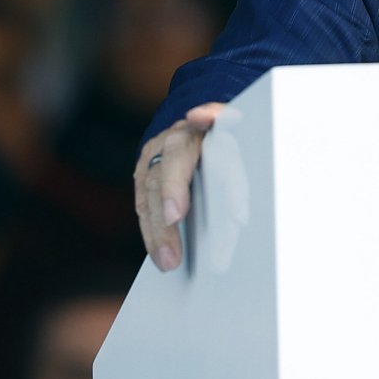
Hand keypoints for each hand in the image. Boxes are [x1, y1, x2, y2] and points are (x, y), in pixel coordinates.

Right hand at [134, 102, 224, 270]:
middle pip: (159, 183)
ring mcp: (152, 160)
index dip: (174, 187)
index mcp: (191, 131)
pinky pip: (145, 208)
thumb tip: (202, 116)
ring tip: (167, 263)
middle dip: (165, 225)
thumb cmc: (228, 128)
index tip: (177, 215)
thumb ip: (223, 118)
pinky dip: (152, 233)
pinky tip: (160, 255)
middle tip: (173, 254)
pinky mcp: (145, 178)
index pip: (177, 156)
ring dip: (156, 235)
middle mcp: (165, 144)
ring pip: (148, 200)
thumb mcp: (233, 122)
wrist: (205, 121)